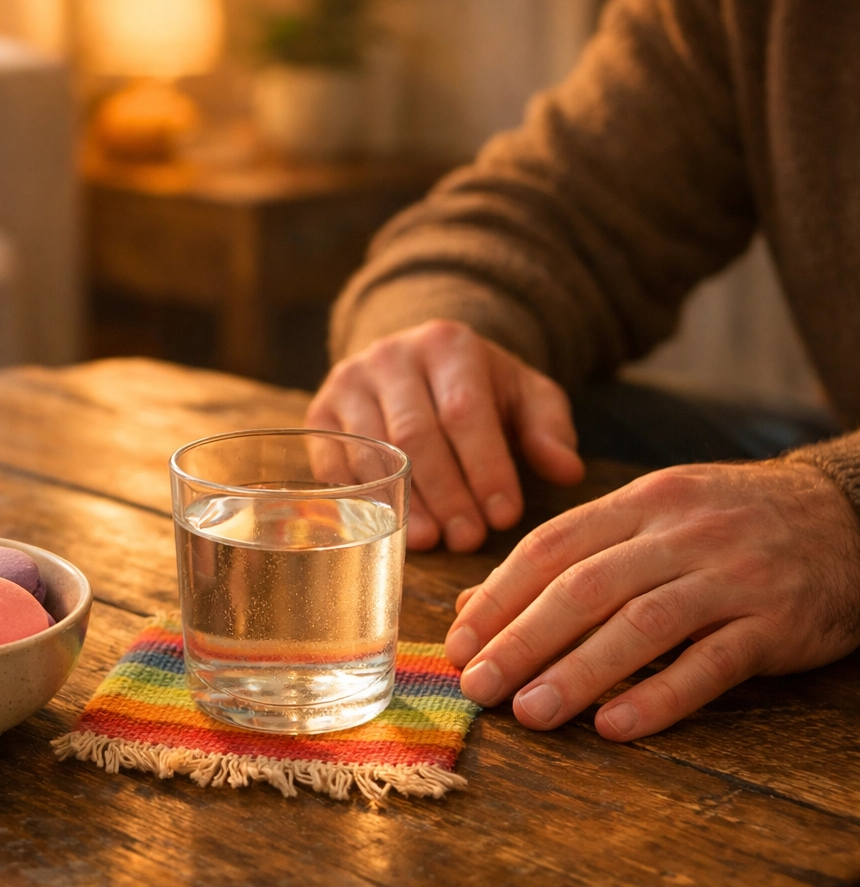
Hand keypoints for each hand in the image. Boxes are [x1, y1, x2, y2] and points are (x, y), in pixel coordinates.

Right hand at [306, 320, 584, 550]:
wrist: (414, 361)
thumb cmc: (477, 388)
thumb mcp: (523, 394)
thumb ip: (548, 428)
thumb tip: (567, 471)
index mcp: (446, 344)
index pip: (464, 411)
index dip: (484, 467)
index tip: (505, 516)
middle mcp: (390, 356)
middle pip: (415, 434)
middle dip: (445, 493)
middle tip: (468, 539)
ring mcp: (348, 383)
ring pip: (372, 451)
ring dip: (402, 503)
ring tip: (431, 541)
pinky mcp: (319, 414)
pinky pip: (333, 463)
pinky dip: (359, 501)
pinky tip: (385, 530)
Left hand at [446, 461, 859, 740]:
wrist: (850, 514)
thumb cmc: (727, 525)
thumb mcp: (650, 521)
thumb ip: (568, 559)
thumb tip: (473, 606)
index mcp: (640, 503)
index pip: (551, 547)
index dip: (499, 597)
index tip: (458, 643)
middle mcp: (681, 533)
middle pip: (585, 587)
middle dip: (522, 640)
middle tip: (478, 686)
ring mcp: (732, 576)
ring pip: (642, 624)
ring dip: (579, 672)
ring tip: (531, 714)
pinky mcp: (776, 623)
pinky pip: (712, 663)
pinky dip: (660, 696)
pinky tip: (616, 726)